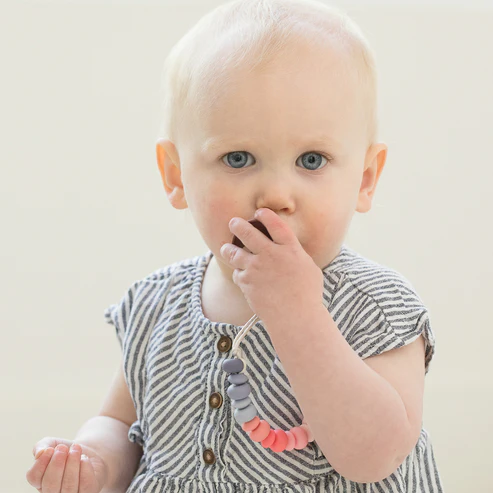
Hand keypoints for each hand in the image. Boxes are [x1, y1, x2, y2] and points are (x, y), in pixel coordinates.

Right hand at [26, 437, 107, 492]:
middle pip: (50, 484)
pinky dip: (85, 469)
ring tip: (76, 448)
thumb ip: (42, 446)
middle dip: (57, 464)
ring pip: (68, 486)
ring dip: (72, 464)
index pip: (34, 477)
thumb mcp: (52, 443)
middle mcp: (53, 492)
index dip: (41, 463)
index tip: (50, 449)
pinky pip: (85, 485)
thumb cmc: (67, 450)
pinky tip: (84, 458)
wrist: (88, 452)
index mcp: (40, 482)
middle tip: (63, 448)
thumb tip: (39, 453)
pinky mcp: (87, 492)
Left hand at [219, 207, 323, 325]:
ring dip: (228, 249)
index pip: (275, 224)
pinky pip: (237, 274)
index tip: (258, 212)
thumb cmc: (308, 295)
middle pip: (248, 232)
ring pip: (235, 252)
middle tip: (233, 222)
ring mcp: (256, 267)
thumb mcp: (309, 268)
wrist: (295, 317)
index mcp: (290, 249)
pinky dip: (239, 275)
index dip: (265, 215)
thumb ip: (296, 256)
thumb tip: (290, 250)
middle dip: (238, 225)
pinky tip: (242, 277)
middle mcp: (271, 254)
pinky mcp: (246, 282)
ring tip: (226, 248)